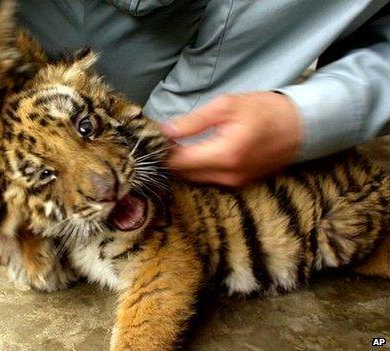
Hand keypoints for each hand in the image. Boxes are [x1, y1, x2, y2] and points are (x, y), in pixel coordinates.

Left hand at [160, 92, 302, 186]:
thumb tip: (165, 131)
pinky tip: (196, 151)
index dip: (162, 152)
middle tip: (165, 139)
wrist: (301, 127)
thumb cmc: (264, 110)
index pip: (178, 162)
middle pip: (183, 174)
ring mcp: (235, 183)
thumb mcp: (227, 105)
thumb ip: (193, 121)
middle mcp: (228, 176)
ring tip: (179, 143)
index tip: (155, 138)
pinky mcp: (239, 185)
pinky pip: (208, 179)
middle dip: (170, 158)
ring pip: (194, 178)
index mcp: (225, 155)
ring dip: (184, 164)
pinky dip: (198, 168)